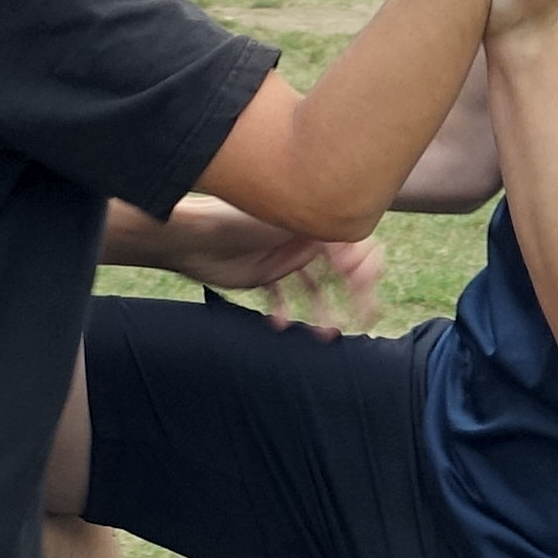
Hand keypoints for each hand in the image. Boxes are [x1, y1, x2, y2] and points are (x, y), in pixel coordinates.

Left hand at [162, 196, 383, 331]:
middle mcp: (301, 240)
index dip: (364, 270)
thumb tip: (359, 261)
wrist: (192, 236)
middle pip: (338, 271)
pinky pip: (281, 298)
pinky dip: (285, 311)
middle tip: (361, 321)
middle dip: (352, 297)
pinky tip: (282, 324)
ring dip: (321, 312)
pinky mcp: (261, 276)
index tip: (364, 293)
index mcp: (313, 222)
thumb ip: (327, 238)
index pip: (353, 247)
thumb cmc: (239, 222)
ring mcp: (281, 259)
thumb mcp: (291, 223)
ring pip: (312, 290)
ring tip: (324, 334)